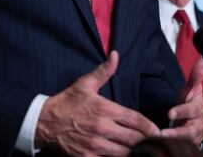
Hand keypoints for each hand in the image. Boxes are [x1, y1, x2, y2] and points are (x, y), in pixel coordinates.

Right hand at [35, 51, 160, 155]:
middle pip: (135, 139)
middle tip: (154, 142)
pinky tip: (122, 155)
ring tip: (142, 151)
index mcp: (104, 109)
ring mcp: (95, 146)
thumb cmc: (66, 102)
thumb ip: (104, 71)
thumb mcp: (84, 84)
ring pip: (125, 153)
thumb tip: (115, 55)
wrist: (44, 121)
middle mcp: (102, 128)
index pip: (135, 119)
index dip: (150, 127)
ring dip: (135, 153)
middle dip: (146, 141)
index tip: (157, 130)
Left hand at [161, 57, 202, 144]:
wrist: (191, 122)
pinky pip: (180, 146)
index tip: (170, 113)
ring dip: (172, 140)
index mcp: (197, 111)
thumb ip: (196, 75)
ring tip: (159, 139)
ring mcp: (192, 137)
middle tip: (163, 133)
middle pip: (190, 131)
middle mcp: (197, 125)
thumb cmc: (190, 105)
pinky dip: (171, 145)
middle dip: (177, 132)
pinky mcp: (187, 144)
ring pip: (185, 141)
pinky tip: (160, 143)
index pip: (191, 111)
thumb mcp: (191, 90)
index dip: (181, 112)